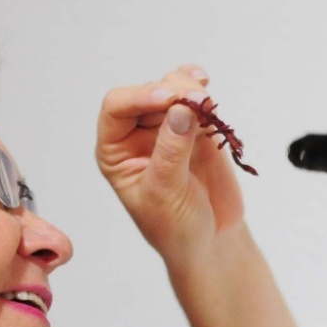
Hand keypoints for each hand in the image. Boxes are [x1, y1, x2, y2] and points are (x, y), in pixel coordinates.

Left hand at [96, 65, 246, 264]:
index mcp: (116, 151)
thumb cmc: (176, 227)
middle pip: (148, 93)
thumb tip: (181, 109)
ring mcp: (167, 130)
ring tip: (207, 102)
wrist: (210, 243)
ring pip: (172, 89)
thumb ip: (171, 150)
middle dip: (172, 92)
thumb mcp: (166, 193)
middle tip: (200, 101)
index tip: (169, 100)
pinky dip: (200, 89)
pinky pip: (194, 99)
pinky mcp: (195, 131)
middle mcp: (137, 135)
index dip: (140, 97)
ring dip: (188, 88)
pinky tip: (206, 84)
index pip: (117, 108)